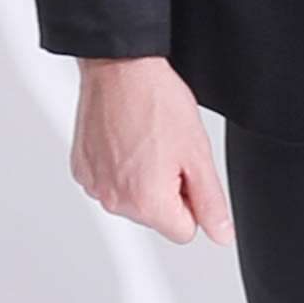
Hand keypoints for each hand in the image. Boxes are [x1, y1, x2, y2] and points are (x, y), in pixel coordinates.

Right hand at [69, 51, 233, 244]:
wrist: (119, 68)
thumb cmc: (156, 101)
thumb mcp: (197, 153)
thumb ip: (211, 202)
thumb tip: (221, 233)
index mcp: (147, 203)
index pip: (184, 231)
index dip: (191, 199)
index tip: (183, 168)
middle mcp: (115, 201)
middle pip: (155, 216)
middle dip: (165, 189)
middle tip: (165, 149)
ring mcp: (95, 186)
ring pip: (132, 199)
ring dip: (142, 178)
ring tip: (145, 140)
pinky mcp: (82, 170)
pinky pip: (110, 182)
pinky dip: (119, 167)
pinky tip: (125, 139)